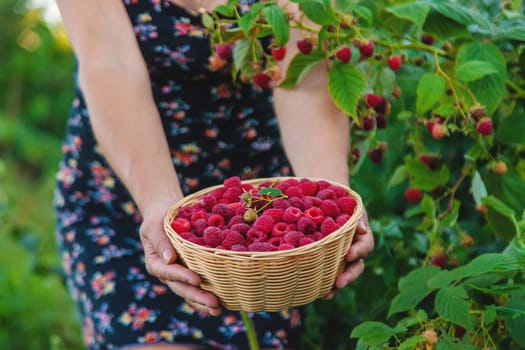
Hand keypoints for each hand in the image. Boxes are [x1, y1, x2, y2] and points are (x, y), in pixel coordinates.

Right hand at [139, 199, 222, 315]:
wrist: (166, 213)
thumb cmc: (159, 217)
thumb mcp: (154, 224)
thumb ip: (160, 240)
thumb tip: (169, 259)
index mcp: (156, 262)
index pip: (168, 272)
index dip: (182, 277)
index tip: (196, 279)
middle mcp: (168, 272)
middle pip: (181, 288)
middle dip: (197, 296)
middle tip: (213, 303)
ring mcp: (179, 275)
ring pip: (190, 292)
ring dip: (204, 302)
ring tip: (218, 309)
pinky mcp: (191, 272)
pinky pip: (199, 287)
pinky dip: (208, 294)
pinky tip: (222, 302)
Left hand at [325, 209, 374, 298]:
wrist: (329, 200)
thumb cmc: (342, 202)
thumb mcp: (352, 205)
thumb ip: (357, 216)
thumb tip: (362, 229)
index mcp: (362, 236)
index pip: (365, 245)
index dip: (359, 251)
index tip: (349, 255)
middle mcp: (354, 249)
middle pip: (356, 266)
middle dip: (349, 276)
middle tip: (339, 283)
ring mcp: (342, 257)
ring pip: (343, 274)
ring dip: (336, 286)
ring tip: (327, 294)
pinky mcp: (329, 260)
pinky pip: (328, 273)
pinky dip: (324, 284)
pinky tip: (316, 292)